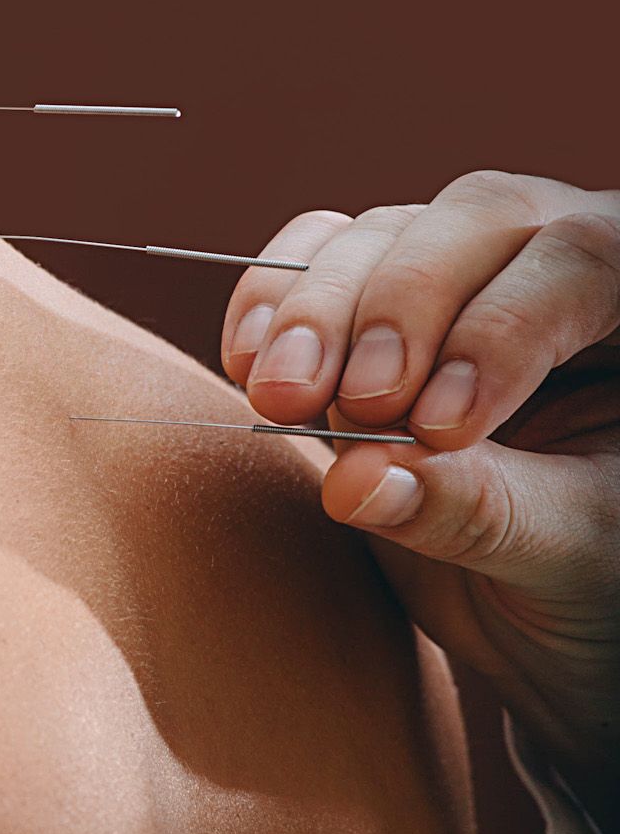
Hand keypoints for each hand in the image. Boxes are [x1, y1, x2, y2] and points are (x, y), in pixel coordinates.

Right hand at [219, 170, 619, 833]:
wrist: (545, 613)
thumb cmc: (595, 581)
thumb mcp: (566, 558)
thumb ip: (478, 512)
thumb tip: (355, 482)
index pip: (581, 260)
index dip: (502, 329)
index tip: (440, 431)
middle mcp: (550, 263)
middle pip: (473, 219)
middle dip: (397, 307)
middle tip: (357, 407)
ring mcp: (457, 273)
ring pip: (379, 235)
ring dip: (314, 312)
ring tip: (281, 400)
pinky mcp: (368, 300)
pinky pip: (309, 256)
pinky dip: (269, 303)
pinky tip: (248, 365)